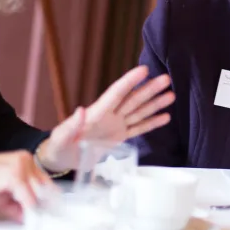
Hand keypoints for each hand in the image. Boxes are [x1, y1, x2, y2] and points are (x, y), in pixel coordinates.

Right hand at [0, 151, 51, 221]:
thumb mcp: (2, 197)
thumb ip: (19, 206)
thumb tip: (31, 217)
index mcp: (25, 161)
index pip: (45, 181)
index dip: (49, 198)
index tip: (53, 212)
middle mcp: (26, 160)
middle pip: (45, 187)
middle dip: (46, 205)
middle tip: (49, 220)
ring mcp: (21, 166)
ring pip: (38, 193)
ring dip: (37, 209)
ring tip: (38, 221)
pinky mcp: (14, 175)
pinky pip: (28, 198)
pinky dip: (29, 210)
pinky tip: (29, 218)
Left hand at [37, 66, 174, 171]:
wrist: (59, 159)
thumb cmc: (57, 146)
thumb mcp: (60, 137)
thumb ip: (71, 125)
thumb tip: (81, 109)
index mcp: (97, 113)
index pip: (116, 93)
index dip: (130, 81)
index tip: (144, 70)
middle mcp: (109, 116)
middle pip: (133, 99)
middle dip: (149, 89)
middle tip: (166, 79)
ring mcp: (115, 126)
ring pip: (139, 112)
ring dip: (155, 104)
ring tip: (171, 95)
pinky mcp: (119, 138)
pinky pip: (138, 128)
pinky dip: (151, 123)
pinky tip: (165, 116)